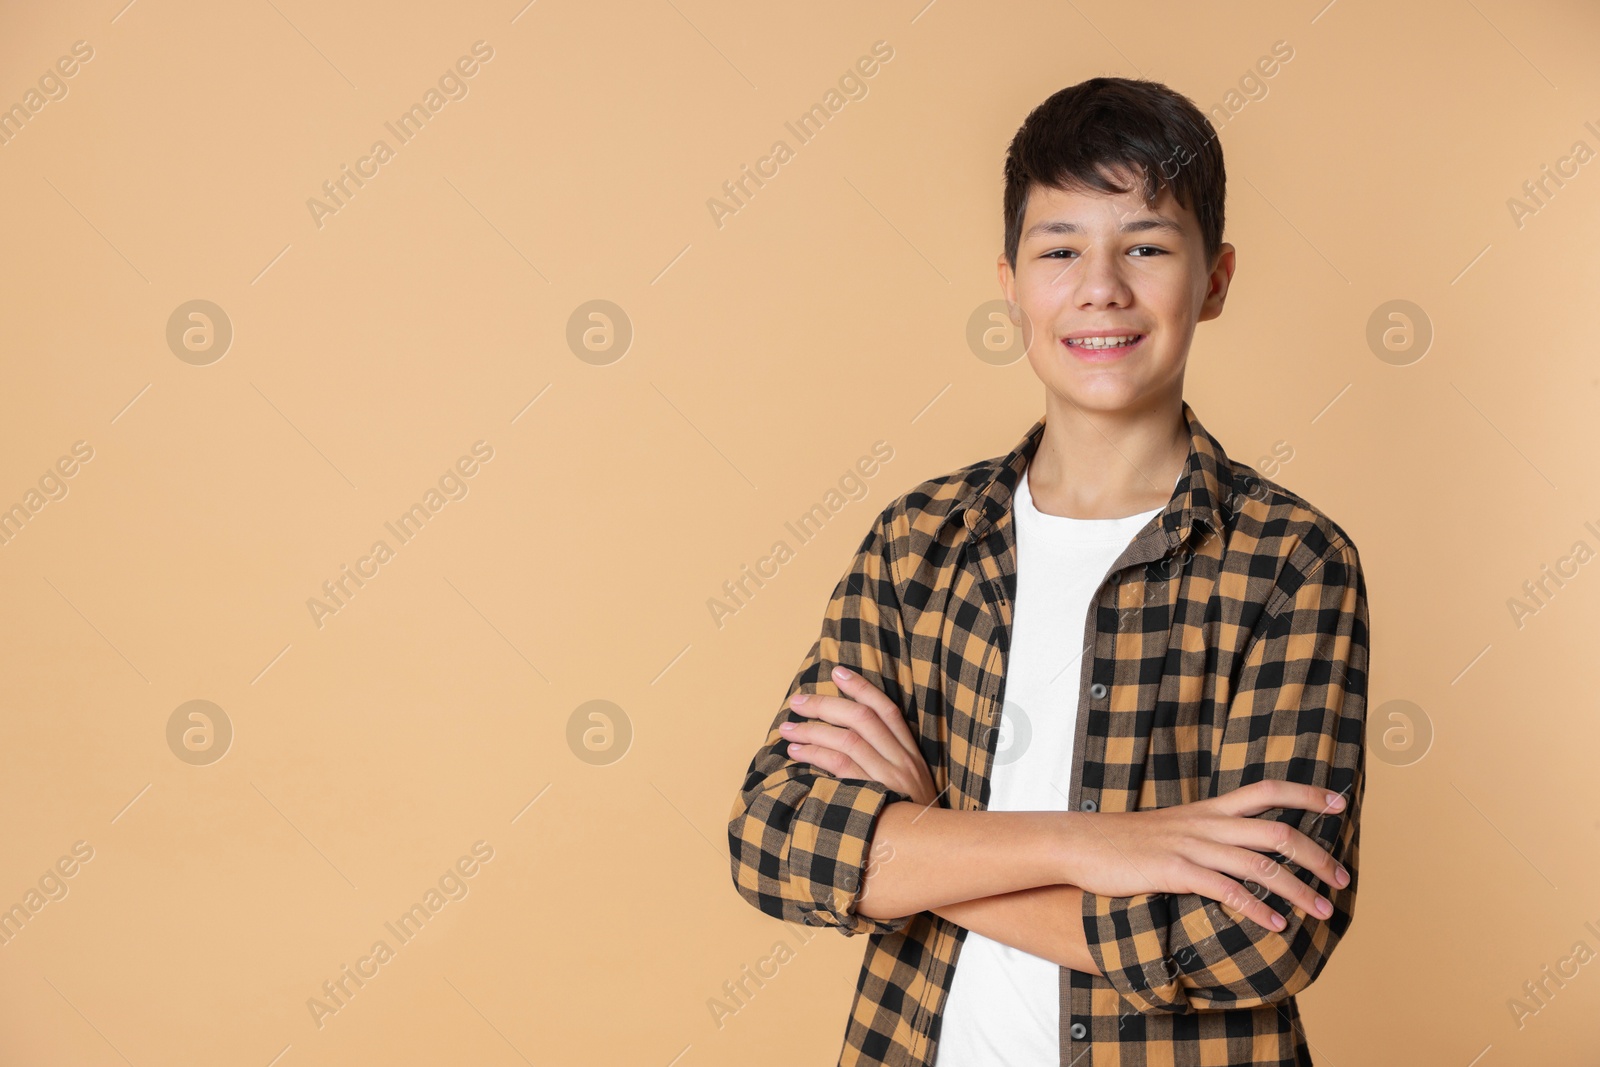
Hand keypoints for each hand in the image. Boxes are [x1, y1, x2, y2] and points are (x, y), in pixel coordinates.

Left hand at [779, 665, 938, 807]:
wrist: (930, 851)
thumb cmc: (909, 818)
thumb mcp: (908, 785)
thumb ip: (886, 761)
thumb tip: (845, 737)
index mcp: (911, 754)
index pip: (887, 709)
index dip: (861, 687)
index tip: (836, 672)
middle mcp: (903, 761)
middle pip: (862, 719)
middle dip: (825, 705)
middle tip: (797, 702)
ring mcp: (890, 779)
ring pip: (848, 740)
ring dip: (813, 730)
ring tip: (787, 730)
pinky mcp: (874, 797)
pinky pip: (841, 768)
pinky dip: (816, 755)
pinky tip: (797, 752)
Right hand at [1062, 780, 1351, 931]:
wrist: (1081, 843)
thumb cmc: (1126, 841)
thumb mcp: (1173, 828)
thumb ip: (1207, 834)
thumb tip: (1238, 849)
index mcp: (1209, 810)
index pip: (1266, 791)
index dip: (1305, 794)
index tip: (1339, 802)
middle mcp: (1206, 823)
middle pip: (1276, 831)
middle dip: (1316, 854)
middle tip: (1342, 878)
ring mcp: (1191, 846)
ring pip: (1259, 864)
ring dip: (1297, 889)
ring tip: (1322, 911)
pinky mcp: (1174, 871)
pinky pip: (1225, 890)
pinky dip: (1256, 909)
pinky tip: (1275, 926)